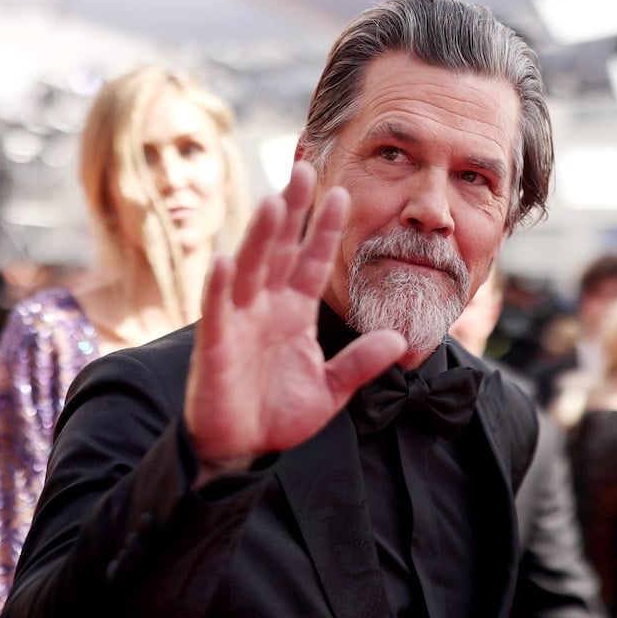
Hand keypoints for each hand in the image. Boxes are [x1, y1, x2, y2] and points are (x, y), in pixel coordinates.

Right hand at [185, 160, 406, 474]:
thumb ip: (361, 363)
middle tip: (304, 168)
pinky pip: (219, 310)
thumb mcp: (330, 389)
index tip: (342, 194)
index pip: (312, 262)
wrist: (241, 449)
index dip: (325, 229)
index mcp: (293, 313)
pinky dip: (221, 286)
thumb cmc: (277, 415)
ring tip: (275, 202)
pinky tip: (227, 260)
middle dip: (292, 211)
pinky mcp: (216, 344)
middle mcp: (266, 307)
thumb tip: (400, 339)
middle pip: (280, 250)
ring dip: (261, 236)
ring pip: (250, 268)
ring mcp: (239, 321)